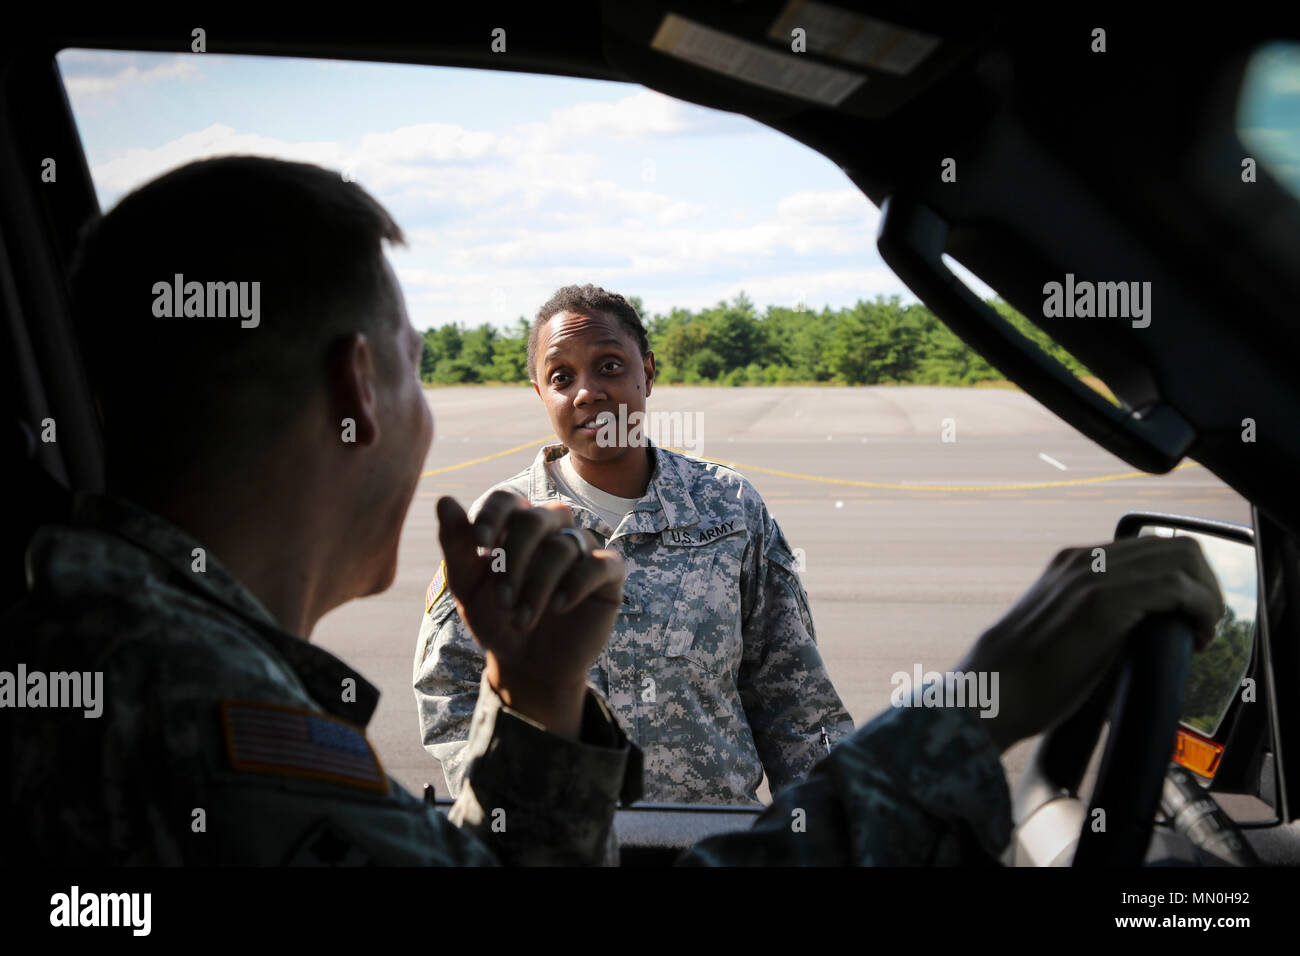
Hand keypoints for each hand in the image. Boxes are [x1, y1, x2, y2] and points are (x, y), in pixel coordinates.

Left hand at [436, 492, 624, 736]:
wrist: (527, 664)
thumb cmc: (497, 618)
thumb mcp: (468, 587)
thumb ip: (456, 544)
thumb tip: (444, 500)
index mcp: (515, 524)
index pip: (506, 500)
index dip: (493, 516)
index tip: (480, 546)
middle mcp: (552, 528)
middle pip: (535, 520)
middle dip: (514, 560)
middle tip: (501, 601)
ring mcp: (582, 548)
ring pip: (564, 546)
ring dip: (538, 586)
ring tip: (521, 621)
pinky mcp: (608, 574)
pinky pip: (601, 563)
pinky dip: (578, 584)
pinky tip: (559, 608)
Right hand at [957, 536, 1225, 751]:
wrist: (991, 690)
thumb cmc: (1024, 677)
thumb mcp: (1061, 631)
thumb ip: (1096, 617)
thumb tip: (1139, 633)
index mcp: (1072, 564)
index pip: (1150, 550)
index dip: (1183, 581)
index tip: (1188, 620)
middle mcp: (1083, 560)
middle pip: (1174, 546)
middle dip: (1203, 585)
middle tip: (1201, 626)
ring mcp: (1091, 576)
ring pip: (1181, 558)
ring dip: (1206, 596)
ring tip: (1200, 632)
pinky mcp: (1101, 601)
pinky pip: (1175, 586)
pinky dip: (1200, 607)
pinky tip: (1194, 636)